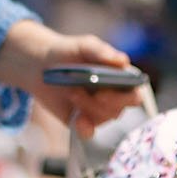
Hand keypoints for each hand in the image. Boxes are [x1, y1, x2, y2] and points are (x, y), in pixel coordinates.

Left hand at [0, 20, 139, 126]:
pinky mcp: (80, 120)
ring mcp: (97, 111)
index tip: (105, 91)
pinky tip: (77, 120)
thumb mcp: (84, 46)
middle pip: (118, 110)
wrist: (42, 64)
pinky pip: (87, 132)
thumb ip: (101, 51)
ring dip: (87, 107)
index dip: (125, 97)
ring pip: (102, 118)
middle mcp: (113, 99)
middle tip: (80, 91)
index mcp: (122, 81)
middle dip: (101, 103)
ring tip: (71, 91)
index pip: (134, 96)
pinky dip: (84, 128)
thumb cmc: (70, 52)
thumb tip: (123, 61)